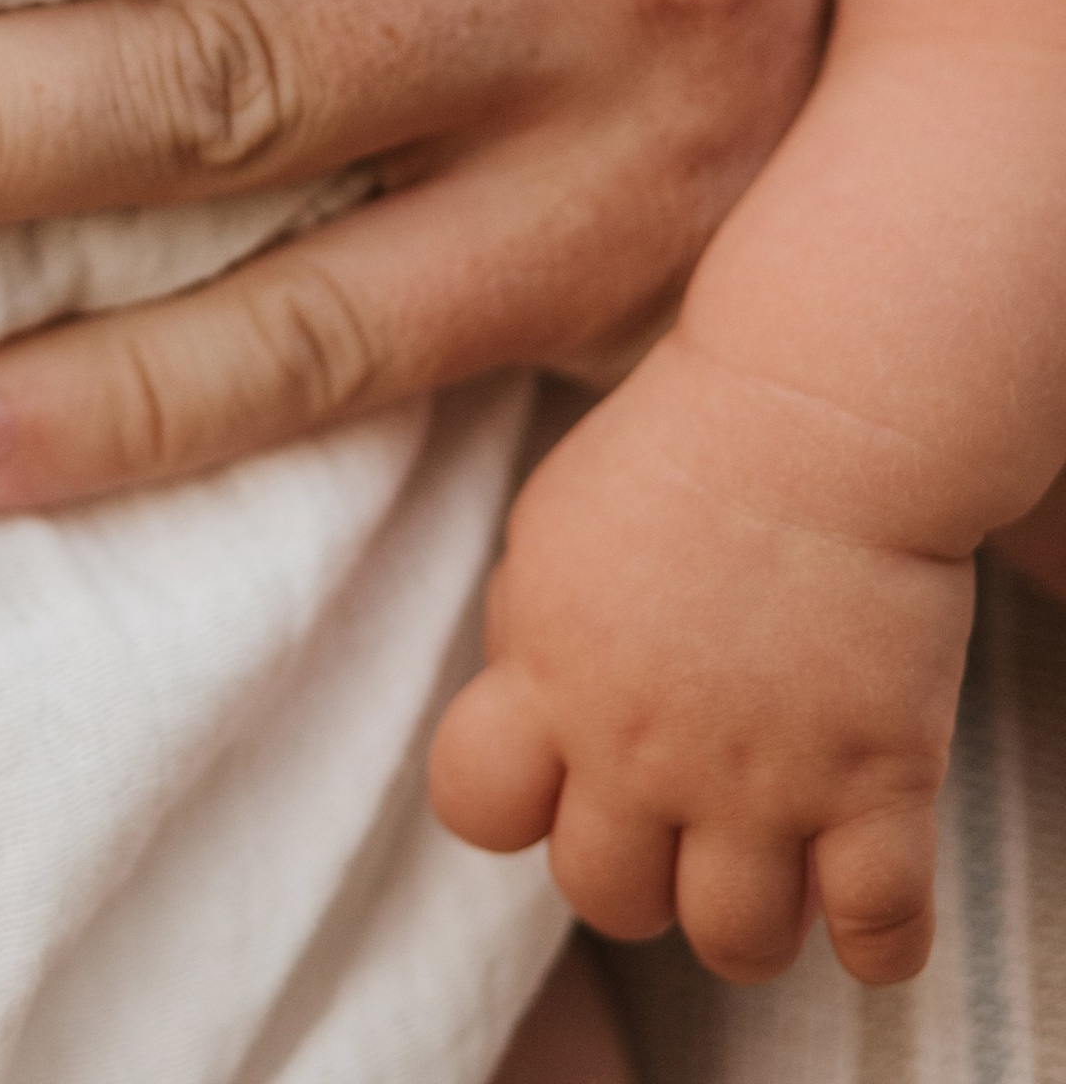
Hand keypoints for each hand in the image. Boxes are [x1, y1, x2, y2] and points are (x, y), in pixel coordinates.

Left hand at [429, 334, 967, 987]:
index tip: (561, 779)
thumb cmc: (684, 443)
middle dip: (636, 875)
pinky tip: (866, 902)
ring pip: (734, 944)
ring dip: (748, 921)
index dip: (513, 807)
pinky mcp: (878, 784)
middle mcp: (642, 747)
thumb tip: (527, 709)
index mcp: (550, 673)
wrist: (819, 409)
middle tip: (679, 825)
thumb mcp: (553, 522)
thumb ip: (529, 631)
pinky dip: (878, 945)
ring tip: (771, 866)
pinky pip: (878, 935)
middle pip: (604, 897)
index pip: (475, 807)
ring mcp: (762, 778)